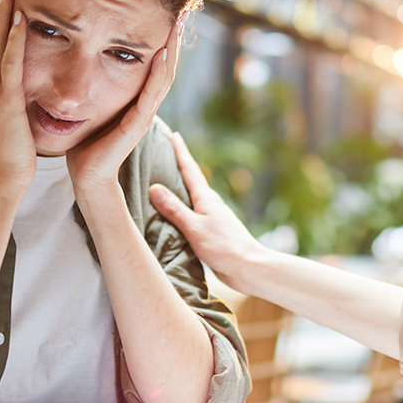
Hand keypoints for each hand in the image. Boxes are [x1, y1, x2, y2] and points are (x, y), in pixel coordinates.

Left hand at [66, 15, 184, 192]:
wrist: (87, 177)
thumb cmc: (86, 144)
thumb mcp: (92, 106)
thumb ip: (95, 87)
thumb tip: (83, 59)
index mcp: (137, 100)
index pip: (156, 65)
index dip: (163, 40)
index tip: (167, 13)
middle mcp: (145, 105)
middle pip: (167, 66)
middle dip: (174, 39)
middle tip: (183, 11)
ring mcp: (144, 115)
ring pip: (164, 76)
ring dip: (172, 50)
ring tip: (178, 25)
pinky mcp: (137, 125)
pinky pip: (151, 94)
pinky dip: (158, 73)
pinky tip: (162, 53)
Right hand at [147, 131, 266, 292]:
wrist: (249, 268)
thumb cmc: (223, 247)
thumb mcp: (194, 227)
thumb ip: (174, 209)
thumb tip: (154, 187)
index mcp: (206, 199)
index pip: (190, 170)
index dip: (181, 152)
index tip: (174, 134)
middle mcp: (210, 205)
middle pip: (192, 180)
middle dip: (180, 166)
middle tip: (166, 152)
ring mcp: (213, 218)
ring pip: (192, 198)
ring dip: (180, 188)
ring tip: (167, 181)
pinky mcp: (213, 232)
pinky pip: (192, 214)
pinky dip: (183, 208)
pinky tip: (177, 215)